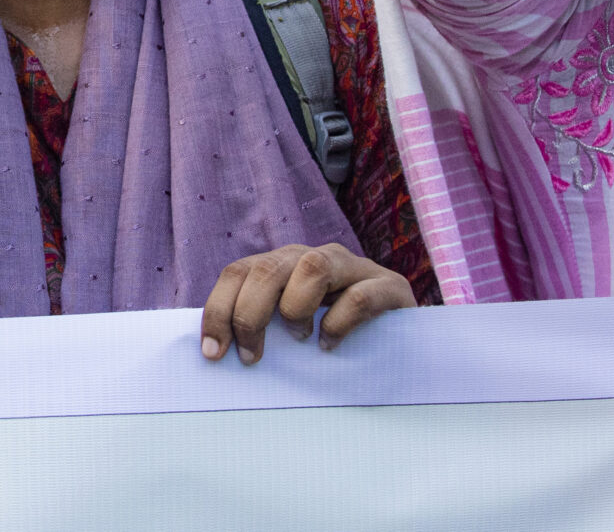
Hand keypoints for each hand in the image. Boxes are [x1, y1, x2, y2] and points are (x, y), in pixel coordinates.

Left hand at [199, 242, 417, 364]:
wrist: (401, 333)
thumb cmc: (332, 333)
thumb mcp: (289, 327)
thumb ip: (258, 326)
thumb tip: (212, 353)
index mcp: (282, 264)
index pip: (237, 271)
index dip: (219, 310)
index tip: (213, 353)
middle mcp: (311, 257)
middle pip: (267, 269)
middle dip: (250, 314)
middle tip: (252, 356)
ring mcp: (352, 266)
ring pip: (312, 267)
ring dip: (296, 308)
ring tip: (299, 339)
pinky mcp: (388, 286)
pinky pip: (358, 297)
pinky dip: (339, 324)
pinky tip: (331, 345)